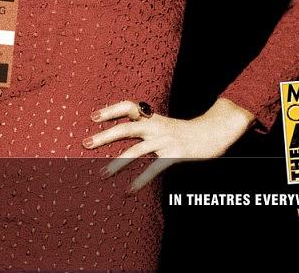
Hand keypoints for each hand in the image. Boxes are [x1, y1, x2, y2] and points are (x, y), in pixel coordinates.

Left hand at [82, 98, 254, 191]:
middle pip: (126, 128)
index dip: (110, 110)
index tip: (92, 117)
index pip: (128, 107)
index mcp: (152, 117)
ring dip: (117, 163)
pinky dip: (140, 180)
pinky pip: (154, 168)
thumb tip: (119, 132)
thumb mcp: (162, 123)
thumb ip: (144, 126)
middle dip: (104, 136)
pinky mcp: (175, 154)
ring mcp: (165, 140)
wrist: (213, 132)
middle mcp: (156, 126)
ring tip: (102, 175)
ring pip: (137, 151)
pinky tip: (128, 191)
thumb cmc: (183, 131)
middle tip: (85, 143)